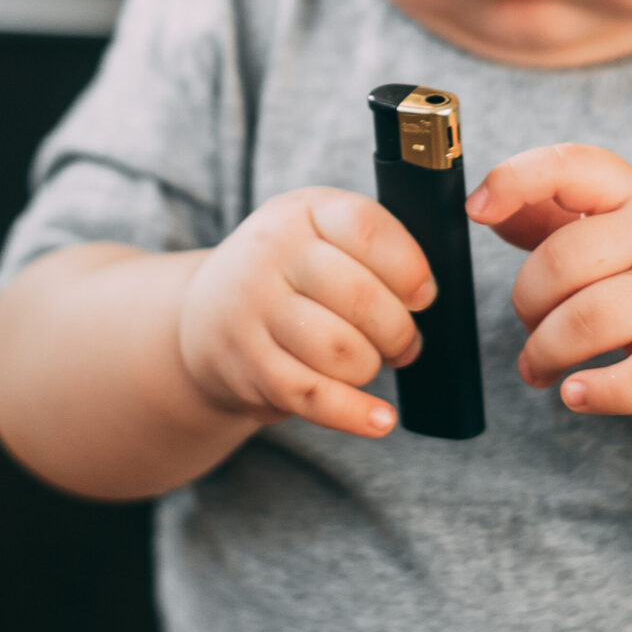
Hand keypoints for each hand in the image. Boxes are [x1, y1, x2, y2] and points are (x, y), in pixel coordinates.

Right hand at [177, 186, 436, 438]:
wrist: (206, 317)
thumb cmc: (288, 275)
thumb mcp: (318, 233)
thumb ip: (373, 248)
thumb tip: (426, 295)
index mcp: (301, 211)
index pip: (367, 228)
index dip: (409, 267)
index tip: (422, 294)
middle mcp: (270, 253)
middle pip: (361, 298)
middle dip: (399, 331)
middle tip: (403, 342)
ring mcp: (254, 310)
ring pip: (342, 351)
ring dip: (372, 366)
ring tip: (371, 361)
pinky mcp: (248, 366)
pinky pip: (315, 397)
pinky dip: (356, 414)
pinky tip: (381, 419)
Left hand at [468, 144, 631, 417]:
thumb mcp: (629, 229)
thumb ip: (558, 218)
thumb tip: (488, 208)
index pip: (573, 166)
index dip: (516, 180)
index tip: (475, 210)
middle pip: (561, 262)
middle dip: (526, 305)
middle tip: (531, 329)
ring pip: (585, 321)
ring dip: (543, 353)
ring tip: (539, 370)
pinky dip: (594, 393)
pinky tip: (576, 394)